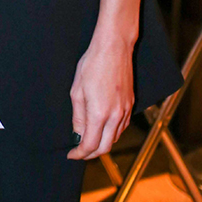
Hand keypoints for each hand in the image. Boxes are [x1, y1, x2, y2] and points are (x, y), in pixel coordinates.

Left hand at [67, 29, 134, 159]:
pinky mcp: (131, 104)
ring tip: (88, 140)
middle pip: (106, 147)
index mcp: (100, 114)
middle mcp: (116, 116)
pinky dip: (111, 133)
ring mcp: (125, 110)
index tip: (71, 154)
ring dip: (102, 144)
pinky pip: (122, 126)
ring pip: (115, 138)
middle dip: (91, 154)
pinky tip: (102, 128)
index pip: (91, 145)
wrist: (114, 48)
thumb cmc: (92, 65)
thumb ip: (78, 117)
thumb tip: (78, 135)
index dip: (80, 153)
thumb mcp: (77, 92)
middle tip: (79, 152)